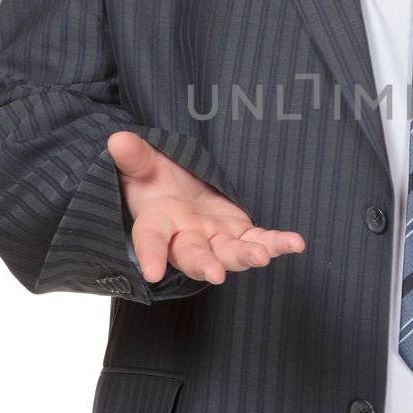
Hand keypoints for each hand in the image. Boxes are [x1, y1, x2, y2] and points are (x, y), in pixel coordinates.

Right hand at [107, 131, 305, 285]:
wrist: (177, 189)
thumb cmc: (154, 180)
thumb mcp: (142, 164)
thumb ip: (134, 156)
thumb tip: (117, 139)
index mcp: (157, 222)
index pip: (149, 239)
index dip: (150, 255)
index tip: (152, 272)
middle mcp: (186, 237)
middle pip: (193, 255)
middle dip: (204, 264)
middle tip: (215, 274)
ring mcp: (215, 239)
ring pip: (230, 253)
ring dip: (246, 256)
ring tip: (262, 257)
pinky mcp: (239, 233)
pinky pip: (258, 239)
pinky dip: (276, 243)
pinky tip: (295, 243)